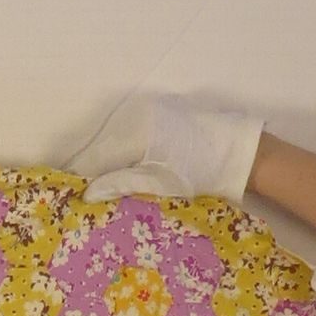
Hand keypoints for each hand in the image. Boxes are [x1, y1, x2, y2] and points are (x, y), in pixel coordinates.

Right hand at [69, 90, 263, 204]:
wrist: (239, 152)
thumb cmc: (201, 172)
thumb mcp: (158, 183)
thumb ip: (119, 184)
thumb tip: (86, 194)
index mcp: (133, 129)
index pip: (93, 158)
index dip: (82, 181)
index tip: (75, 204)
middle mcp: (136, 114)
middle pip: (102, 149)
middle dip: (96, 174)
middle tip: (93, 203)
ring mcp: (148, 112)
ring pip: (115, 143)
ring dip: (110, 166)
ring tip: (110, 192)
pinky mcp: (159, 115)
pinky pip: (130, 136)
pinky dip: (125, 155)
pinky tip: (130, 173)